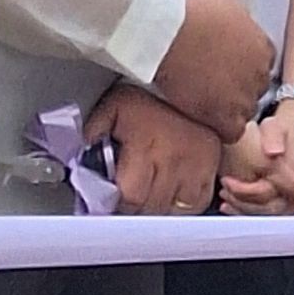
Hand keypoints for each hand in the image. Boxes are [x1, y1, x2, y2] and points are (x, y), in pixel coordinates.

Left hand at [86, 80, 223, 214]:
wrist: (192, 83)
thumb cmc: (150, 97)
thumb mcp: (115, 105)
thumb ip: (95, 127)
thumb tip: (82, 148)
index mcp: (146, 147)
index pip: (131, 197)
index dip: (117, 204)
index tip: (110, 200)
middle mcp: (173, 161)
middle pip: (151, 209)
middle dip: (134, 209)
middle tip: (126, 199)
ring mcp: (195, 168)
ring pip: (173, 211)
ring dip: (157, 210)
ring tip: (147, 198)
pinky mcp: (211, 170)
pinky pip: (197, 205)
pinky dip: (182, 207)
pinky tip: (170, 196)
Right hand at [151, 0, 276, 139]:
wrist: (170, 34)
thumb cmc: (191, 13)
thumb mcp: (226, 5)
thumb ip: (239, 22)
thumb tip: (235, 25)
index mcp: (263, 47)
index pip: (261, 65)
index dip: (241, 68)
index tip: (223, 68)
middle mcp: (260, 73)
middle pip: (254, 89)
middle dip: (236, 89)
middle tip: (209, 86)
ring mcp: (245, 97)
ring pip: (244, 112)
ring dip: (227, 110)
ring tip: (202, 102)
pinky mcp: (227, 117)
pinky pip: (231, 132)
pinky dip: (219, 128)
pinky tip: (203, 118)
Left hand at [220, 106, 293, 213]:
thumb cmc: (284, 130)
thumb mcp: (276, 127)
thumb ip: (275, 137)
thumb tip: (274, 151)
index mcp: (293, 173)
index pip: (267, 192)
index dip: (244, 191)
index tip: (226, 181)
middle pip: (269, 209)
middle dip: (242, 204)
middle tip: (224, 192)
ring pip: (269, 214)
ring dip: (245, 211)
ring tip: (226, 202)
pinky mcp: (289, 201)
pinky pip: (271, 213)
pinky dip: (251, 212)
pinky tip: (233, 208)